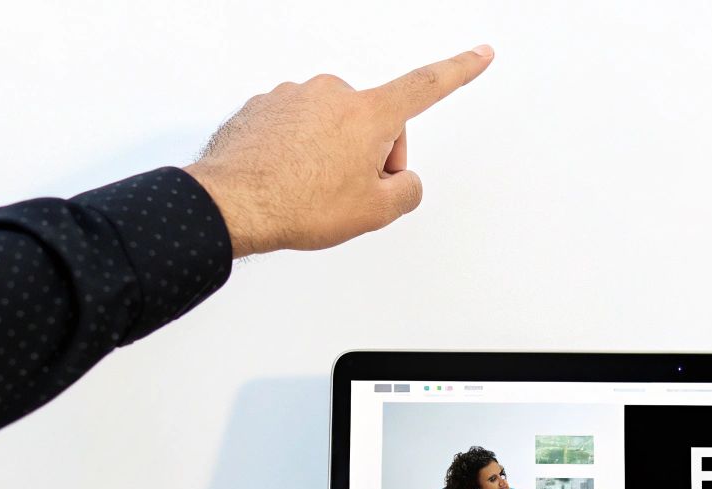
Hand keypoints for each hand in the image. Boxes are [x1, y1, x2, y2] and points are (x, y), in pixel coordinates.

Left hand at [185, 46, 495, 257]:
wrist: (231, 203)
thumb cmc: (296, 204)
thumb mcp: (373, 212)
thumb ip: (406, 192)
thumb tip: (403, 182)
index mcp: (368, 113)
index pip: (427, 86)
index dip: (460, 70)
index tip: (480, 54)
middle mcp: (332, 93)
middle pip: (373, 123)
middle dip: (371, 156)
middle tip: (349, 194)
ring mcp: (294, 96)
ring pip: (332, 127)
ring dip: (331, 155)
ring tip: (309, 190)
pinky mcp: (264, 106)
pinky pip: (296, 129)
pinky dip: (297, 151)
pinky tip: (286, 179)